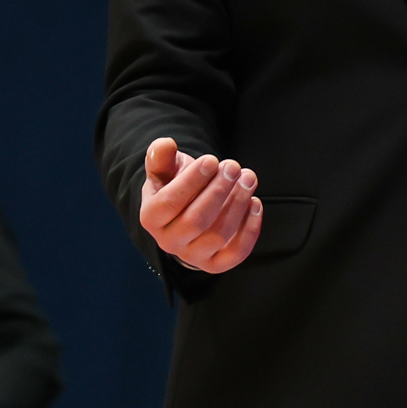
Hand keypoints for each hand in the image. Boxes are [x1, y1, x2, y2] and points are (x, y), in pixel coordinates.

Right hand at [139, 137, 261, 272]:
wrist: (188, 212)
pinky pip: (236, 253)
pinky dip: (250, 229)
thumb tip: (166, 144)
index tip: (212, 159)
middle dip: (219, 191)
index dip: (191, 181)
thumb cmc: (177, 185)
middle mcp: (169, 242)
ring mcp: (193, 255)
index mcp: (151, 218)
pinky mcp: (217, 263)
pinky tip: (255, 202)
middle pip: (195, 221)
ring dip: (237, 205)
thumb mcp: (165, 169)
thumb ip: (161, 156)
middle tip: (234, 167)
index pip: (168, 203)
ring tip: (248, 179)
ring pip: (218, 236)